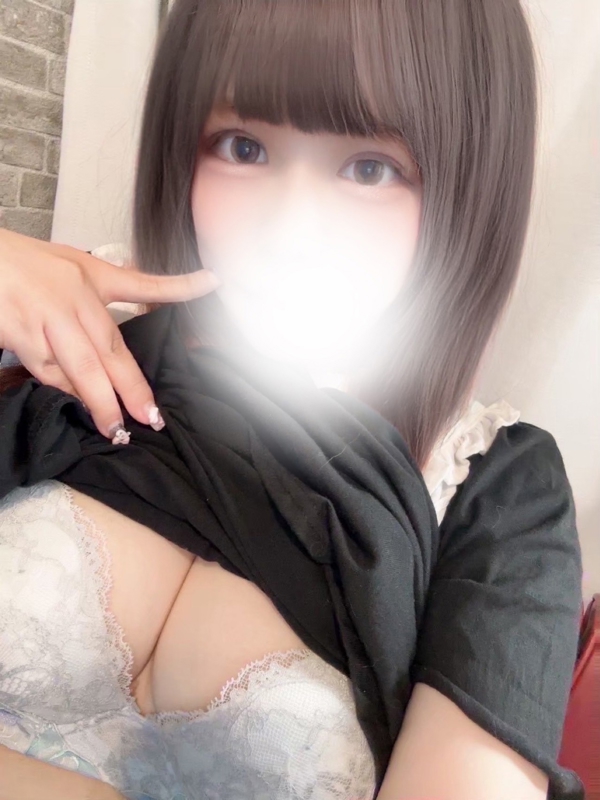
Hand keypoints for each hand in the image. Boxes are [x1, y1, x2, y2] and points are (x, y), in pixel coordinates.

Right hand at [0, 229, 219, 438]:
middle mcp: (74, 298)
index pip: (141, 283)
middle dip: (132, 387)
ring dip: (99, 402)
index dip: (178, 287)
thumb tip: (130, 308)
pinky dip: (65, 392)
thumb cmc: (24, 262)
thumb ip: (103, 287)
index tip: (211, 283)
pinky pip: (48, 372)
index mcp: (91, 276)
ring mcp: (47, 318)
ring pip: (80, 368)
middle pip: (111, 349)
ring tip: (115, 429)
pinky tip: (78, 407)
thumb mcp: (70, 264)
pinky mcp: (20, 335)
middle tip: (150, 418)